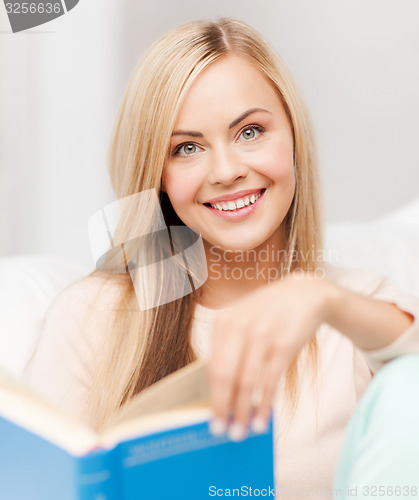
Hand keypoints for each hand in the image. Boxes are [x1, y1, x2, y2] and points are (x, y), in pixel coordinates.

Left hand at [208, 271, 336, 440]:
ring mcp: (262, 335)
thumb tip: (220, 391)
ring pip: (247, 382)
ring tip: (242, 431)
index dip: (212, 395)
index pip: (213, 366)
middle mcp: (239, 326)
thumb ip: (229, 347)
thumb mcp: (243, 320)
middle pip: (225, 375)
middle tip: (222, 431)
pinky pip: (270, 381)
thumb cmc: (269, 313)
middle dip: (223, 407)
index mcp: (224, 321)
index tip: (212, 416)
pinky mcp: (283, 344)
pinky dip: (264, 404)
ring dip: (243, 411)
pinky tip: (263, 418)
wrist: (305, 293)